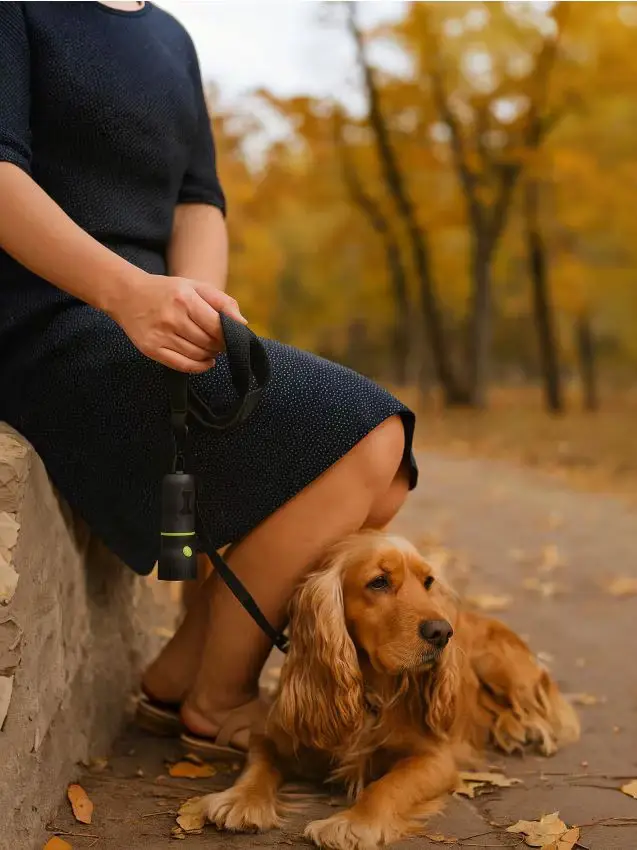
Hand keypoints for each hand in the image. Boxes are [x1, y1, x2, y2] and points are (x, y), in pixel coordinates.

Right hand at [108, 272, 246, 371]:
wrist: (127, 295)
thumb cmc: (167, 291)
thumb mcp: (195, 286)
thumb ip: (222, 302)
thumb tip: (242, 323)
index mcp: (184, 299)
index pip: (217, 325)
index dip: (229, 334)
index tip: (231, 334)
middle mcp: (171, 318)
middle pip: (209, 342)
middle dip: (220, 344)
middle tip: (220, 341)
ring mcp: (160, 335)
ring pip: (198, 355)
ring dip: (210, 354)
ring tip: (211, 347)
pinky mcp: (151, 349)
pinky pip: (182, 366)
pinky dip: (199, 366)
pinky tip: (205, 361)